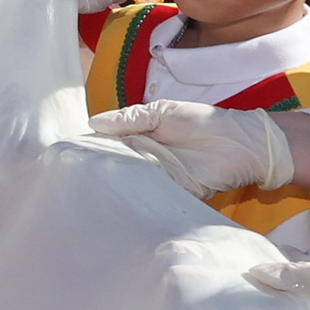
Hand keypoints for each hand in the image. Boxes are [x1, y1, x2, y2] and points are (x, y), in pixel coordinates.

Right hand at [85, 101, 292, 196]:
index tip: (68, 152)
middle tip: (71, 174)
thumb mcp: (162, 112)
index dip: (91, 148)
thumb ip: (129, 118)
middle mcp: (145, 160)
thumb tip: (93, 123)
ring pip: (129, 181)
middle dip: (96, 169)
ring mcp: (157, 178)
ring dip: (114, 183)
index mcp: (140, 138)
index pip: (110, 145)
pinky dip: (137, 196)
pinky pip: (150, 195)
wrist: (241, 141)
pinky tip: (119, 197)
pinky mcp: (172, 193)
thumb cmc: (203, 121)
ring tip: (87, 188)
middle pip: (115, 166)